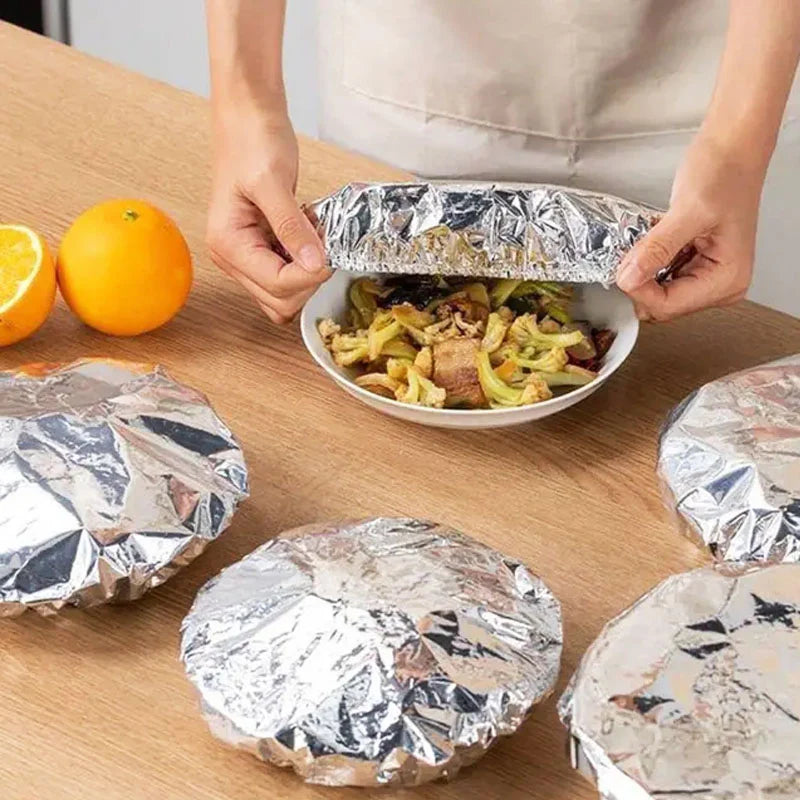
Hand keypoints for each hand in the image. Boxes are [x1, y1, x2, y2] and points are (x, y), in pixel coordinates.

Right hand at [206, 109, 330, 323]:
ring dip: (307, 277)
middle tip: (325, 247)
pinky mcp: (262, 249)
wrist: (248, 117)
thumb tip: (313, 264)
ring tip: (316, 240)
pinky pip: (287, 277)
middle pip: (279, 302)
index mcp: (227, 244)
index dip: (309, 275)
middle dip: (308, 281)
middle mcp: (232, 257)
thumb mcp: (273, 182)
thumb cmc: (252, 140)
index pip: (276, 285)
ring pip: (283, 296)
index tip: (331, 253)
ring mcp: (246, 256)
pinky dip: (305, 266)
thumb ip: (291, 227)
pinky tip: (311, 239)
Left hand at [616, 131, 765, 321]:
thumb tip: (629, 278)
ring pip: (654, 291)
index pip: (667, 306)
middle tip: (632, 249)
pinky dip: (646, 259)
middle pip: (659, 304)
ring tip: (646, 238)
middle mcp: (719, 284)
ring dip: (641, 268)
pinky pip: (657, 274)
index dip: (638, 290)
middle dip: (639, 280)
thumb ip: (656, 248)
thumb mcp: (687, 211)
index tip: (622, 266)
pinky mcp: (692, 264)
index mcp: (726, 280)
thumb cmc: (725, 172)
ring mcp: (705, 276)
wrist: (733, 148)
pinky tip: (652, 239)